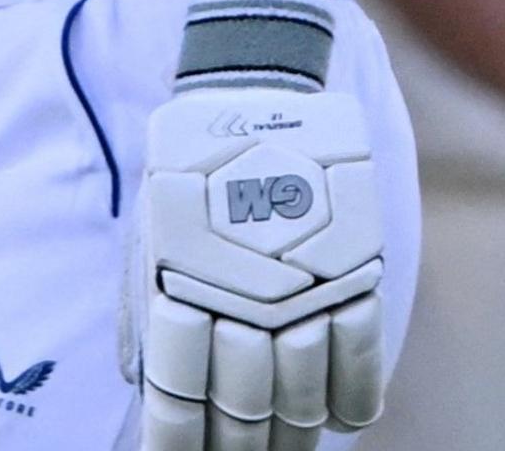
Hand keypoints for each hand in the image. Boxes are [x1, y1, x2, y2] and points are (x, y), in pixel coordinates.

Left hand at [128, 80, 389, 449]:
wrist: (255, 90)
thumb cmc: (190, 174)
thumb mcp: (148, 239)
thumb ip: (147, 318)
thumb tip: (144, 393)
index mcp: (178, 289)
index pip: (177, 401)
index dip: (179, 449)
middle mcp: (241, 293)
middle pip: (242, 410)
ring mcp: (303, 281)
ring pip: (302, 394)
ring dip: (294, 435)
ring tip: (288, 450)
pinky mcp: (354, 263)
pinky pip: (360, 352)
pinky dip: (353, 397)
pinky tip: (341, 420)